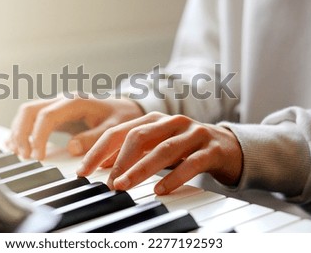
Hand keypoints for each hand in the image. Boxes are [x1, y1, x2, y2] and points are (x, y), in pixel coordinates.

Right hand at [5, 94, 144, 159]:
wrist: (125, 108)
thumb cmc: (120, 117)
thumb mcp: (114, 129)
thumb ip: (94, 138)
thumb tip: (72, 148)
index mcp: (76, 101)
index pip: (47, 115)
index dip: (38, 136)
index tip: (39, 157)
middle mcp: (62, 100)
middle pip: (30, 110)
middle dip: (22, 133)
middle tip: (24, 157)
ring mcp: (57, 105)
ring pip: (27, 112)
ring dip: (19, 132)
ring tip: (19, 154)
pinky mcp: (55, 113)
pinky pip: (32, 118)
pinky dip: (22, 130)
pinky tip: (16, 145)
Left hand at [77, 111, 242, 194]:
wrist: (227, 146)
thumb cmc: (186, 147)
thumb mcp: (157, 146)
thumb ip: (133, 152)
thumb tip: (103, 164)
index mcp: (154, 120)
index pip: (120, 132)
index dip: (99, 151)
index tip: (83, 171)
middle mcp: (171, 122)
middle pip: (139, 136)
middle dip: (119, 160)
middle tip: (107, 182)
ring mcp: (192, 133)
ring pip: (163, 149)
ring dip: (140, 169)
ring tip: (124, 185)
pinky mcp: (211, 149)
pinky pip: (191, 163)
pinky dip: (174, 177)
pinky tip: (160, 190)